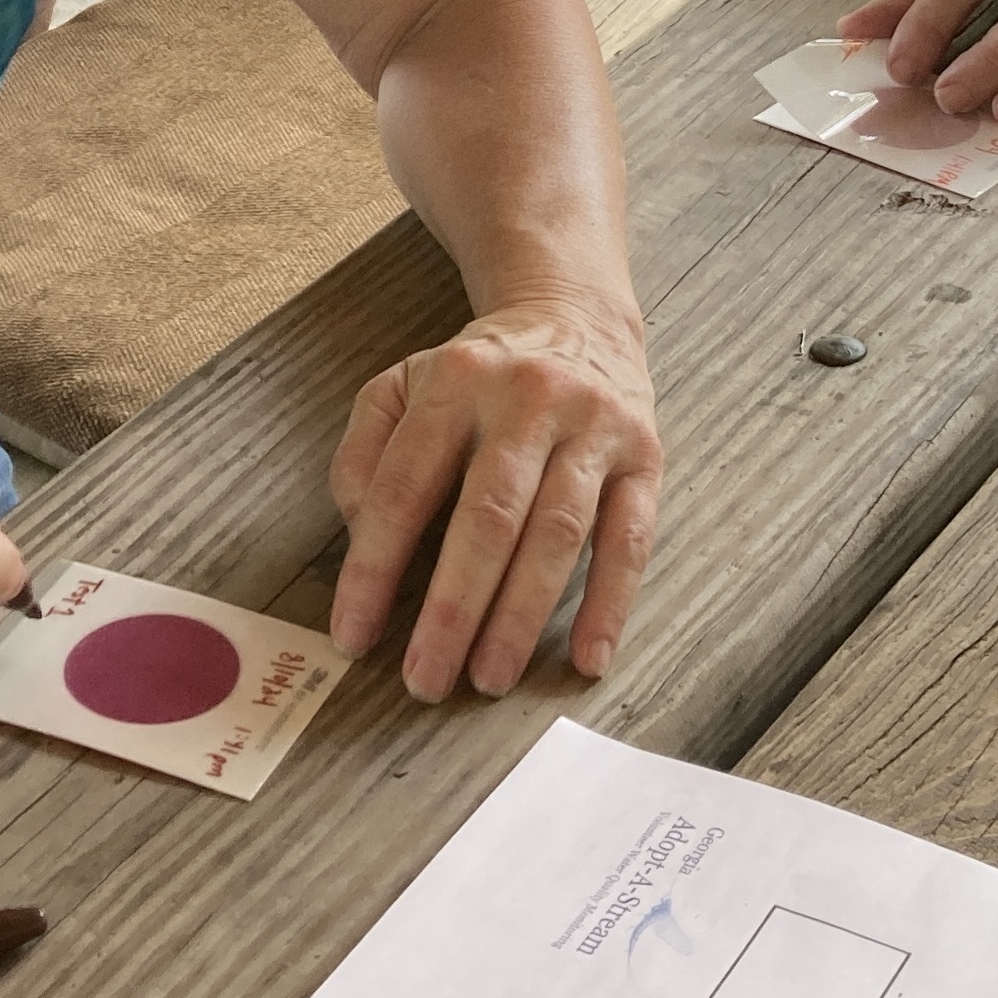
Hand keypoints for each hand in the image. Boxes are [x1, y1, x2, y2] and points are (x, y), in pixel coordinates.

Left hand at [329, 292, 659, 702]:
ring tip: (489, 678)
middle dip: (453, 609)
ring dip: (521, 616)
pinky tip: (588, 659)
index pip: (404, 486)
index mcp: (455, 383)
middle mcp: (526, 399)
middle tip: (426, 680)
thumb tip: (361, 533)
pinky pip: (630, 539)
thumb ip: (365, 452)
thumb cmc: (477, 375)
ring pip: (557, 533)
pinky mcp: (644, 456)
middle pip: (487, 518)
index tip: (353, 638)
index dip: (373, 568)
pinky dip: (610, 603)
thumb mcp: (403, 386)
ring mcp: (592, 427)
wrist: (578, 317)